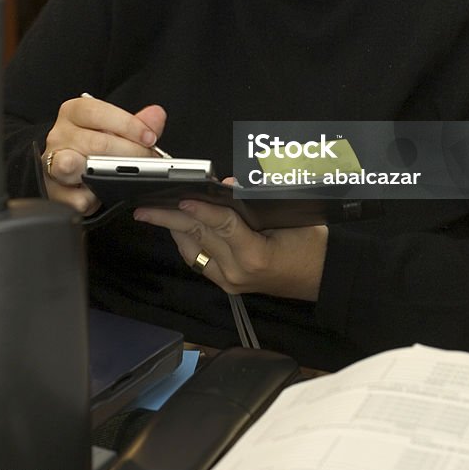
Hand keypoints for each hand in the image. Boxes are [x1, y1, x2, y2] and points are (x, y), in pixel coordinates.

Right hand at [42, 97, 166, 214]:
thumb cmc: (94, 145)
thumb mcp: (116, 130)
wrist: (66, 168)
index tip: (150, 138)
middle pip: (95, 142)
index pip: (98, 112)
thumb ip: (138, 124)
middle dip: (129, 153)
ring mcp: (51, 163)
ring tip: (119, 173)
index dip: (128, 125)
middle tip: (148, 161)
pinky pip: (73, 197)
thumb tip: (156, 115)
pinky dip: (91, 199)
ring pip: (74, 166)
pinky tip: (102, 195)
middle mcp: (59, 135)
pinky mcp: (52, 191)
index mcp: (74, 113)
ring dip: (102, 172)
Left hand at [134, 195, 328, 301]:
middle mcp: (237, 272)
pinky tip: (177, 229)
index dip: (201, 207)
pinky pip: (198, 261)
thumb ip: (257, 198)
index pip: (221, 224)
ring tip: (152, 213)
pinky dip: (186, 242)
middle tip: (145, 207)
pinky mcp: (228, 285)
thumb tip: (227, 184)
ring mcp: (230, 281)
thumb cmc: (312, 244)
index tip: (181, 195)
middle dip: (170, 219)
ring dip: (172, 230)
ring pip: (192, 250)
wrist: (324, 276)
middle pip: (199, 236)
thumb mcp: (290, 214)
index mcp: (255, 254)